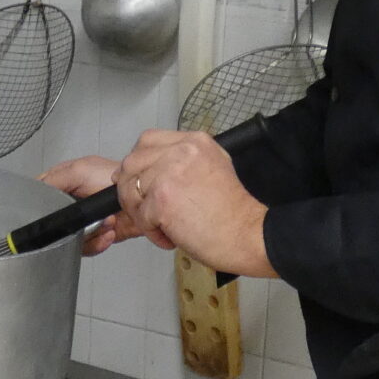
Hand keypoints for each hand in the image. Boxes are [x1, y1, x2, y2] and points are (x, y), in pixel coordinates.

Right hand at [38, 155, 139, 255]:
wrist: (142, 199)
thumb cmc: (113, 179)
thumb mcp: (77, 171)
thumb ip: (52, 180)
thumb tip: (35, 191)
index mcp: (63, 184)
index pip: (41, 197)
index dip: (41, 208)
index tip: (49, 213)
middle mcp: (71, 203)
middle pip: (53, 224)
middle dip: (68, 226)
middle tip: (81, 220)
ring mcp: (83, 221)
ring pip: (68, 239)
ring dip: (87, 234)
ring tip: (103, 223)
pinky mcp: (96, 234)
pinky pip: (86, 247)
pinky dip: (97, 243)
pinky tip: (107, 232)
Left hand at [111, 130, 274, 277]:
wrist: (248, 234)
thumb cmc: (232, 210)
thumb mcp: (214, 166)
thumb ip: (183, 161)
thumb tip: (149, 169)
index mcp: (193, 141)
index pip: (147, 140)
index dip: (138, 162)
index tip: (139, 180)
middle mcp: (180, 151)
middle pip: (132, 163)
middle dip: (131, 188)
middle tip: (144, 209)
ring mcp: (168, 174)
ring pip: (130, 190)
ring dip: (139, 212)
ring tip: (161, 226)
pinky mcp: (162, 200)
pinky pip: (140, 217)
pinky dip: (151, 232)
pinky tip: (170, 238)